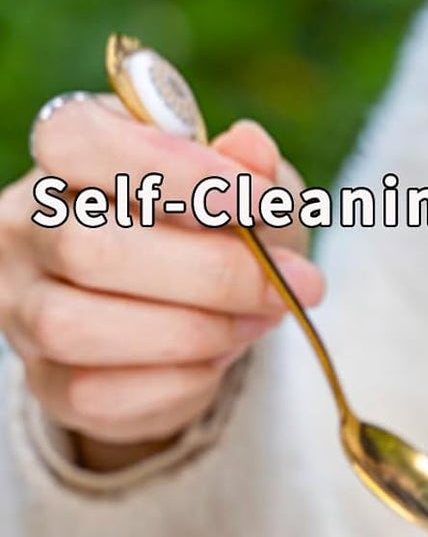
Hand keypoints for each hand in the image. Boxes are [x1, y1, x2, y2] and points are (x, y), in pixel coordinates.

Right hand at [0, 94, 324, 469]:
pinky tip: (216, 360)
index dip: (172, 170)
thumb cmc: (214, 239)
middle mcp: (26, 226)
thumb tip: (253, 149)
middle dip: (210, 274)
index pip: (81, 142)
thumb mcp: (248, 197)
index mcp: (65, 156)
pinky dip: (178, 381)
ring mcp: (24, 306)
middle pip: (86, 247)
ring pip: (79, 328)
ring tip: (254, 323)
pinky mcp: (47, 382)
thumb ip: (253, 174)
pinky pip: (101, 393)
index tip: (258, 199)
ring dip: (193, 333)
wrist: (192, 322)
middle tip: (293, 284)